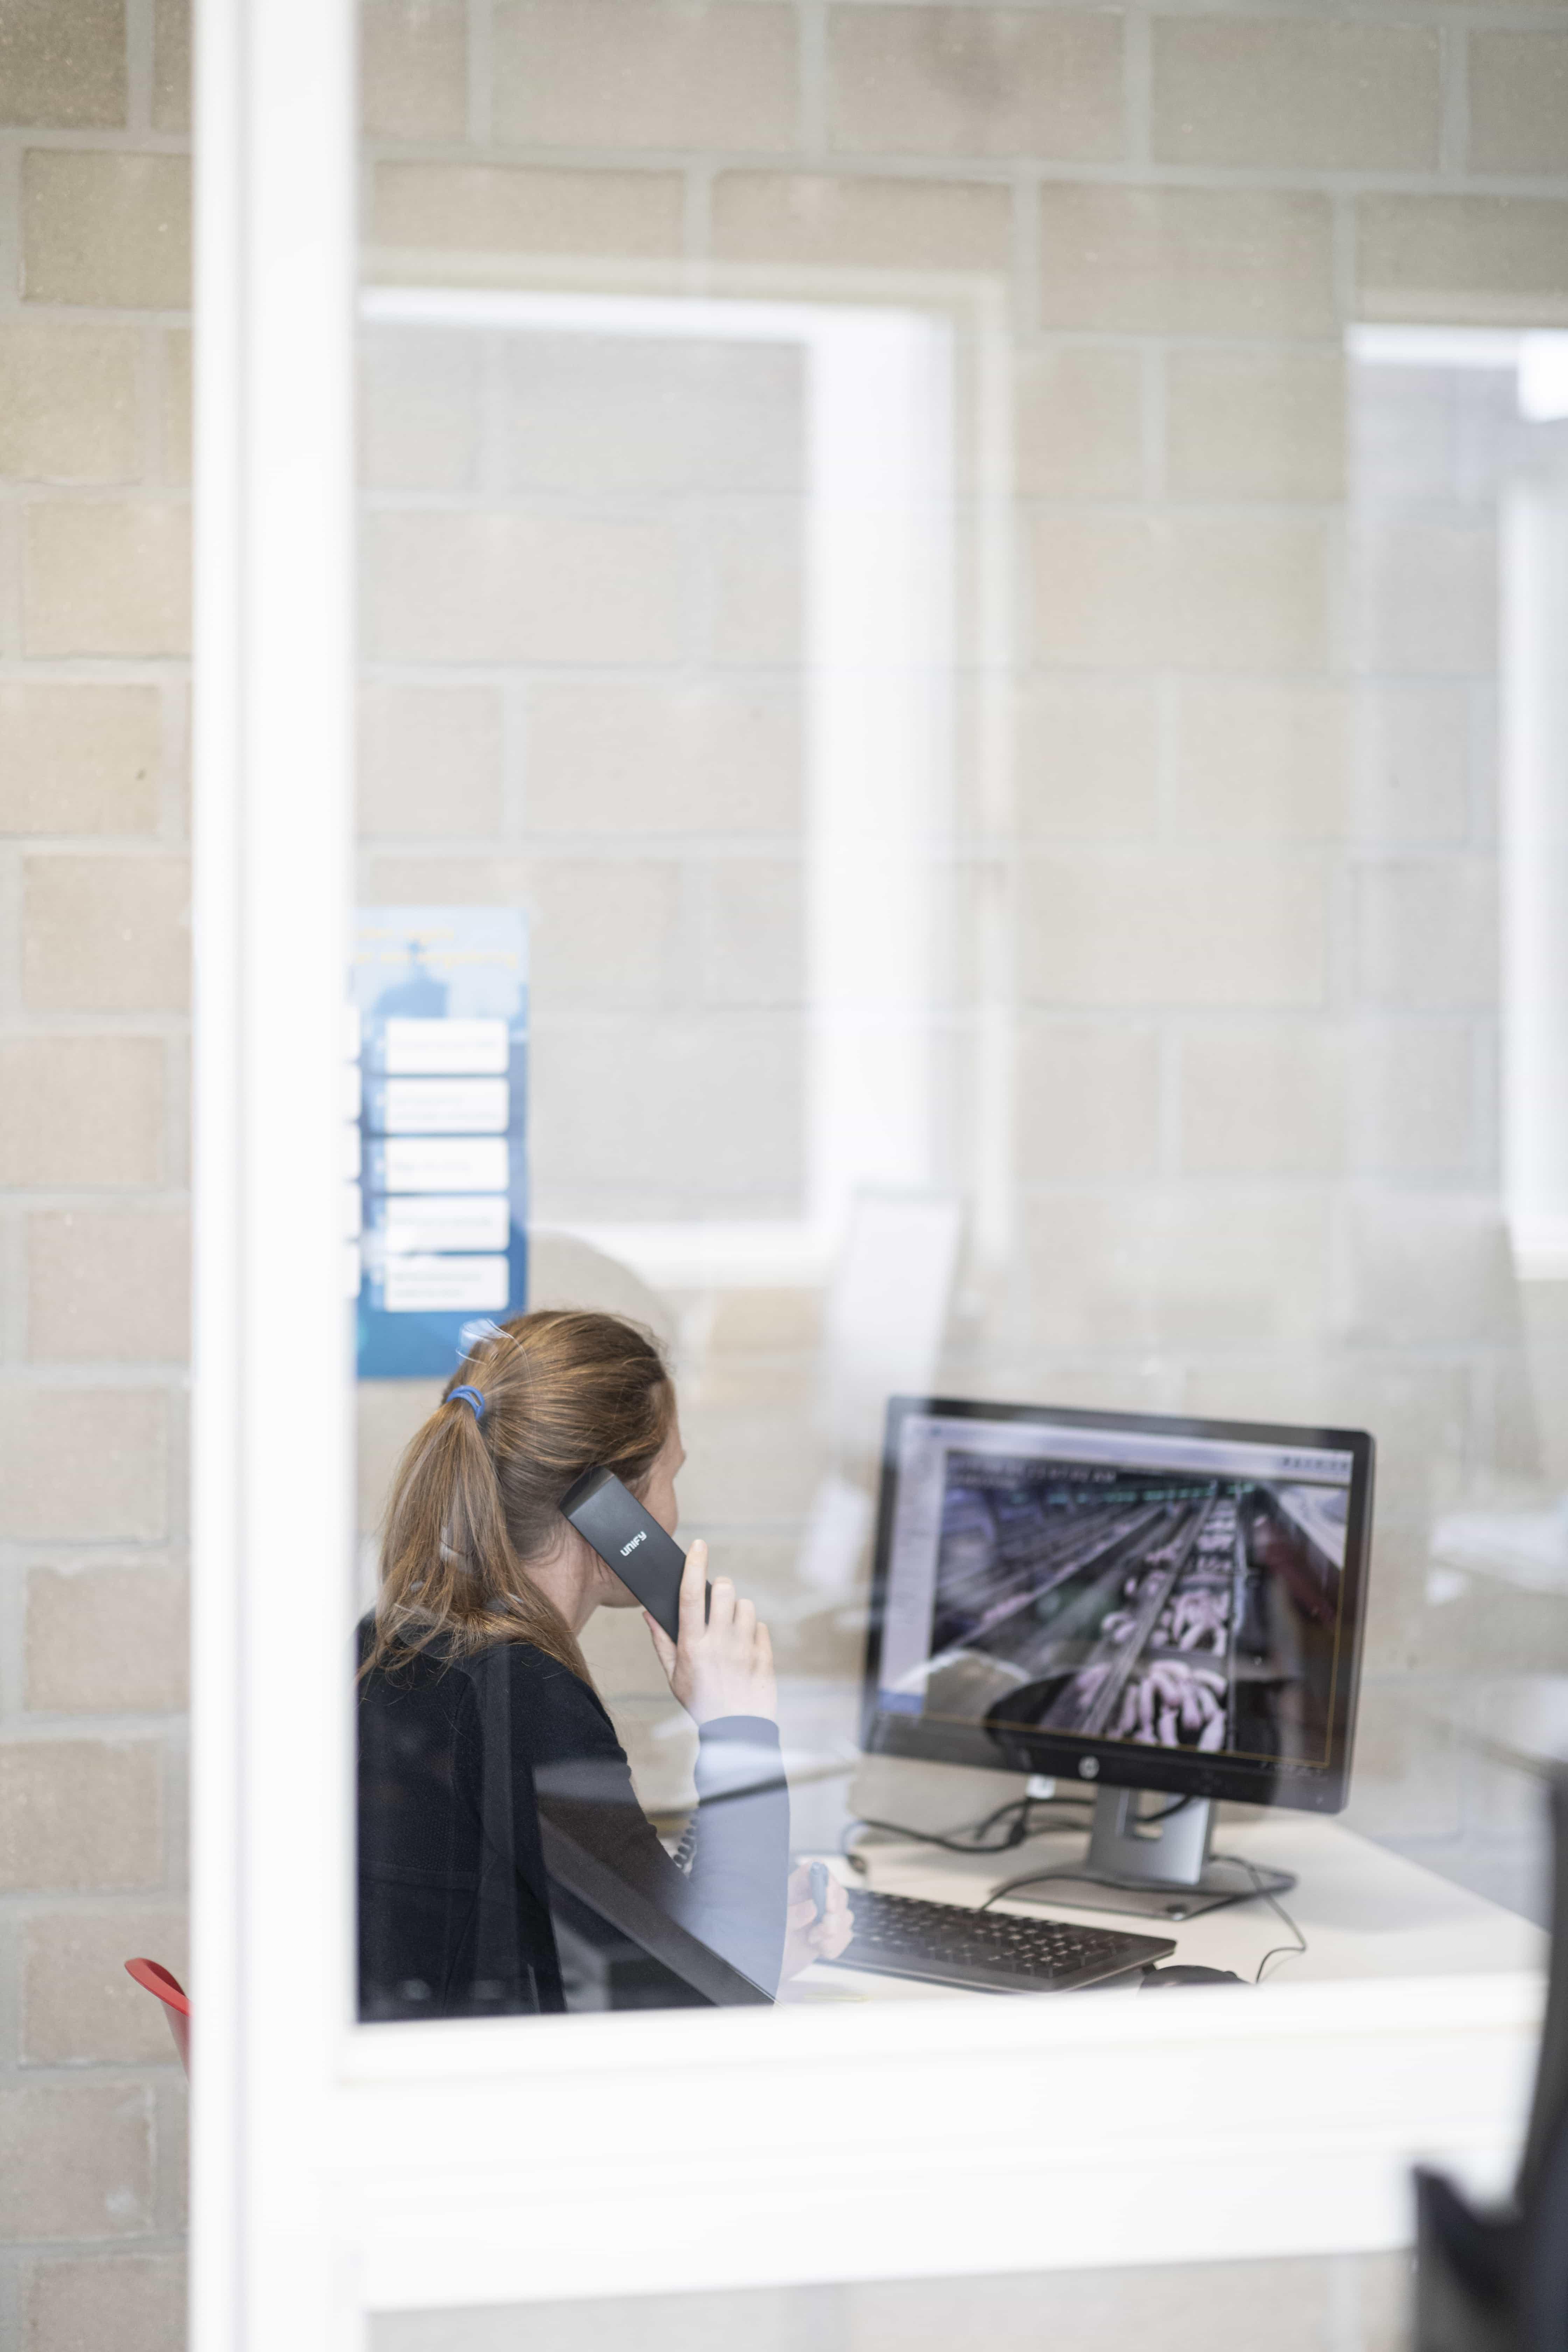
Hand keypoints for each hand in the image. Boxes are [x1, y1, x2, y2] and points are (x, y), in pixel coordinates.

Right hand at [643, 1539, 776, 1726]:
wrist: (736, 1730)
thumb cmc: (700, 1701)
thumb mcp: (673, 1675)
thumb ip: (662, 1642)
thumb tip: (649, 1613)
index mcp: (693, 1645)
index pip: (691, 1594)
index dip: (694, 1565)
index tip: (699, 1545)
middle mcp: (719, 1642)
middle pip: (724, 1590)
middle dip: (721, 1588)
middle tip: (717, 1600)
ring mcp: (745, 1648)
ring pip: (745, 1605)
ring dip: (738, 1611)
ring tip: (731, 1629)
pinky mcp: (764, 1654)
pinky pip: (761, 1626)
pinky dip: (753, 1631)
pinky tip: (744, 1647)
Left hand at [781, 1864, 852, 1979]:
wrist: (773, 1965)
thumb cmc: (769, 1940)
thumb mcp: (776, 1926)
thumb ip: (792, 1915)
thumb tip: (813, 1907)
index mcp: (796, 1887)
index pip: (818, 1868)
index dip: (827, 1881)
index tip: (828, 1905)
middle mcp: (813, 1897)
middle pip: (839, 1893)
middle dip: (834, 1916)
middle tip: (821, 1930)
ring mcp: (824, 1914)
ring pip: (846, 1915)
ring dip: (833, 1934)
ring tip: (813, 1942)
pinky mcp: (832, 1932)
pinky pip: (846, 1934)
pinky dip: (835, 1946)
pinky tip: (820, 1950)